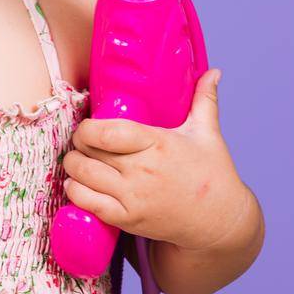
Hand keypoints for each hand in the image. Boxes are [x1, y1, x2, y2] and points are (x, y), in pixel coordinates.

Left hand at [61, 69, 252, 252]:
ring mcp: (134, 198)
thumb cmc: (213, 174)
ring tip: (78, 160)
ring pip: (82, 176)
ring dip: (72, 166)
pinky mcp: (128, 220)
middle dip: (77, 144)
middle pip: (88, 152)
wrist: (221, 222)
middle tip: (81, 143)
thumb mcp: (208, 134)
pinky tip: (79, 184)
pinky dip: (75, 192)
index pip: (106, 132)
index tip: (88, 127)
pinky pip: (87, 203)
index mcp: (157, 144)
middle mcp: (142, 171)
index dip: (86, 128)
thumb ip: (203, 100)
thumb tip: (213, 71)